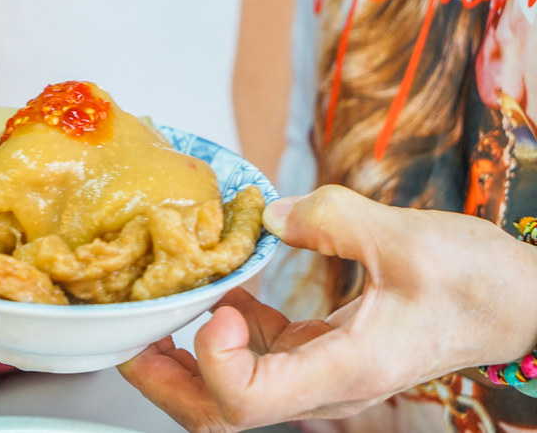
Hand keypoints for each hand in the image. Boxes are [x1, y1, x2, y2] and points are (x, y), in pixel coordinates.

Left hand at [118, 185, 536, 431]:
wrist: (520, 303)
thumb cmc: (479, 284)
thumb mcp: (406, 238)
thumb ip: (330, 217)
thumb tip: (269, 212)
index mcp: (343, 371)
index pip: (248, 404)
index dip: (212, 364)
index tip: (214, 307)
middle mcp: (323, 384)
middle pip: (222, 411)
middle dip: (165, 378)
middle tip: (128, 333)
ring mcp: (319, 371)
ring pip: (233, 387)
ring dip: (185, 352)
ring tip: (152, 307)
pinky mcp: (322, 349)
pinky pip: (258, 350)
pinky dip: (227, 324)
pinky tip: (218, 286)